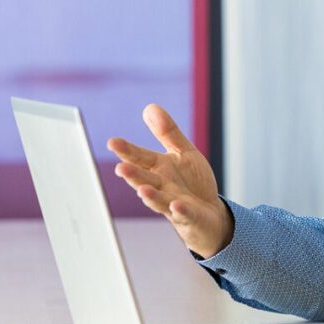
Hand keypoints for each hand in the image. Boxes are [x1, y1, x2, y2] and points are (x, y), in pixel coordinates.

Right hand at [108, 104, 231, 258]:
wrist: (210, 213)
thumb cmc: (192, 183)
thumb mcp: (183, 152)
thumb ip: (167, 132)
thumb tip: (150, 107)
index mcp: (159, 169)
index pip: (140, 158)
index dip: (127, 151)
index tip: (112, 142)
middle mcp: (162, 187)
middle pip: (145, 180)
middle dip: (133, 175)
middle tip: (121, 168)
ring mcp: (174, 203)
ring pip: (159, 200)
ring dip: (150, 195)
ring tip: (142, 190)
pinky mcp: (190, 217)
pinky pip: (184, 214)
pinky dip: (180, 210)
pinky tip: (176, 205)